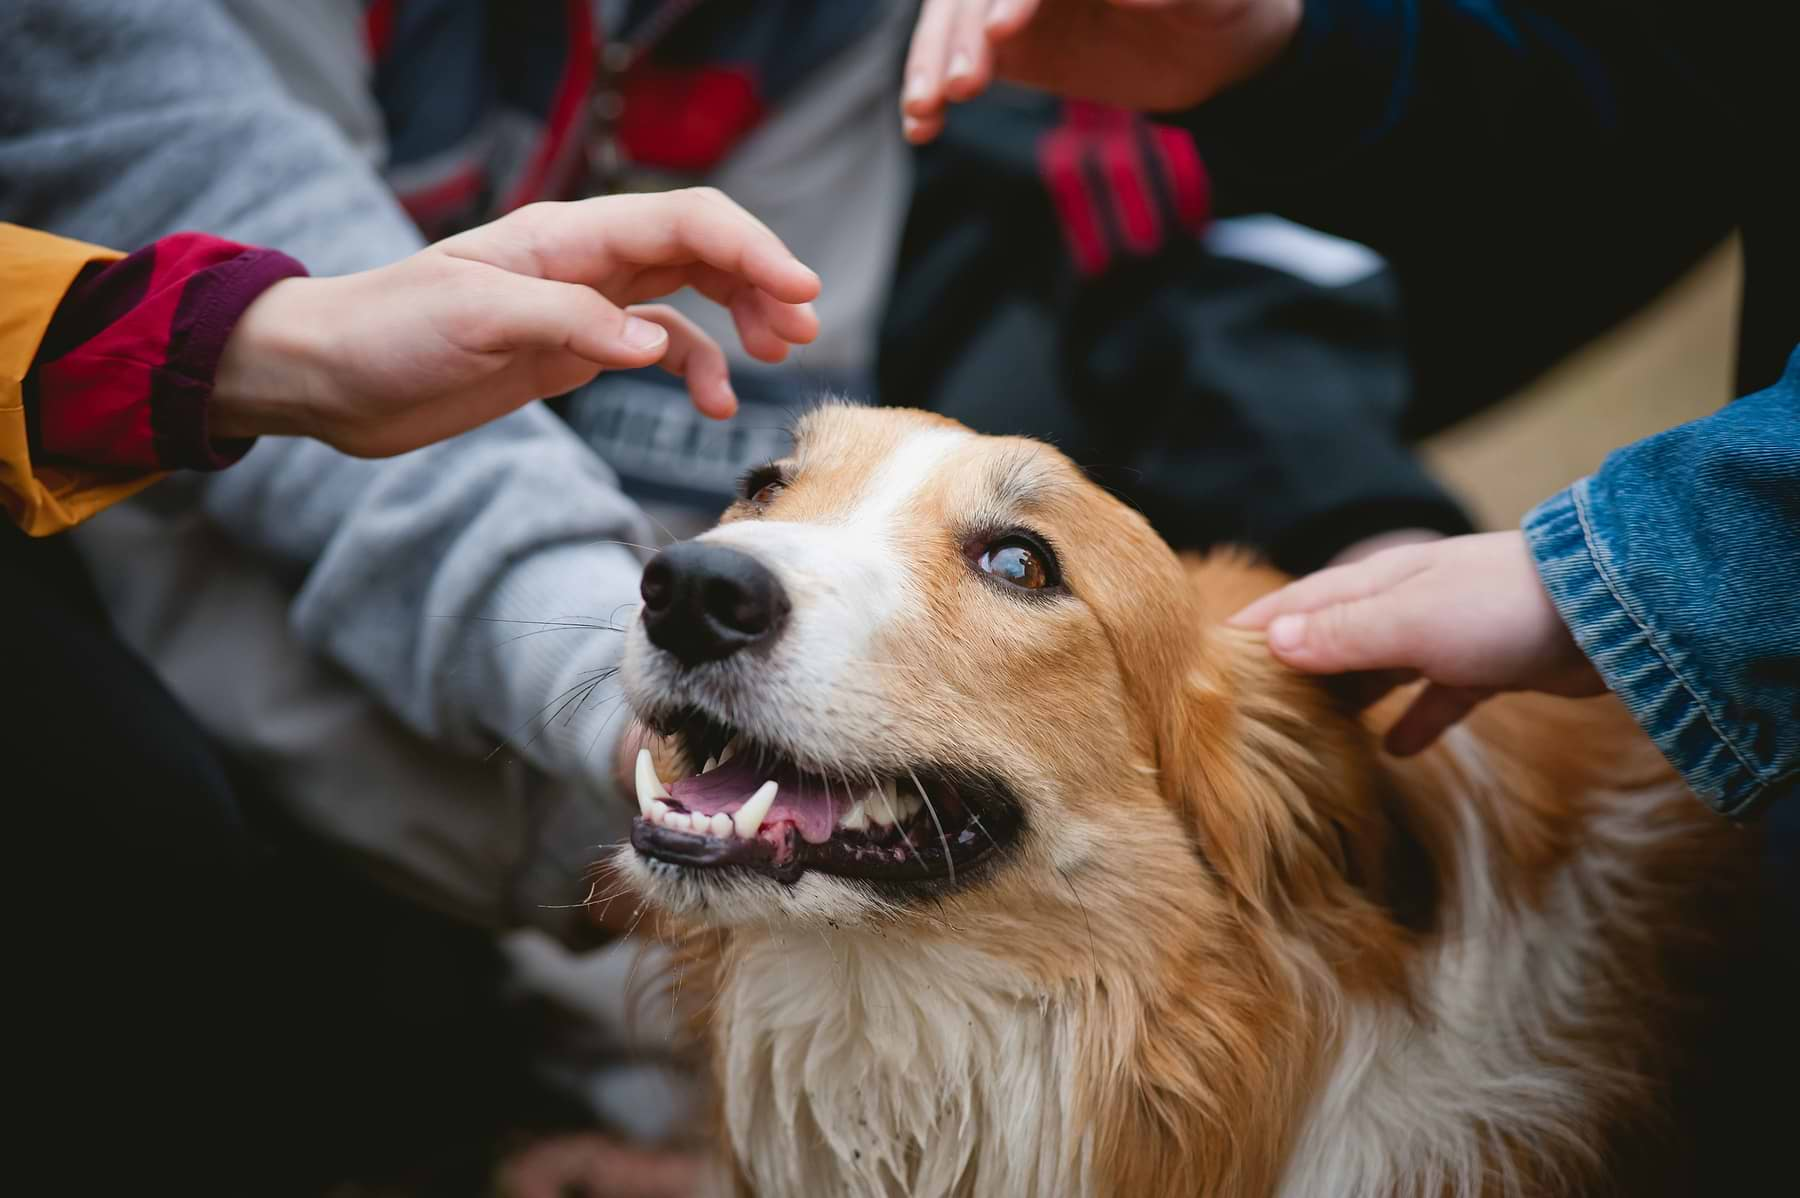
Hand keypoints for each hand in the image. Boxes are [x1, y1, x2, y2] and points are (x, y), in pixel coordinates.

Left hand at [211, 189, 821, 456]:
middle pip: (701, 250)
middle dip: (761, 281)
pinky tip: (715, 403)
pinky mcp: (574, 349)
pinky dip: (697, 368)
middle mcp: (586, 261)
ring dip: (741, 320)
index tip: (802, 290)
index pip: (683, 223)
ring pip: (690, 295)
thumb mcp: (473, 320)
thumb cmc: (385, 332)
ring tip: (780, 357)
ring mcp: (585, 305)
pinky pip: (660, 347)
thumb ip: (568, 324)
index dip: (751, 248)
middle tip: (805, 330)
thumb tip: (654, 344)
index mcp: (566, 236)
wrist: (329, 377)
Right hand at [902, 0, 1301, 143]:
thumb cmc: (1225, 4)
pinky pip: (956, 62)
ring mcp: (1013, 1)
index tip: (1003, 32)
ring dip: (932, 64)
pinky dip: (931, 92)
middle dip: (959, 33)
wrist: (1220, 49)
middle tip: (963, 85)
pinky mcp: (1006, 45)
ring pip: (953, 22)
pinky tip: (921, 126)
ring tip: (926, 110)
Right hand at [1230, 531, 1605, 754]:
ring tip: (1311, 730)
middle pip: (1334, 634)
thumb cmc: (1500, 607)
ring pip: (1381, 666)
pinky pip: (1437, 697)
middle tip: (1252, 707)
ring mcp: (1448, 633)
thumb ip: (1342, 634)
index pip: (1297, 604)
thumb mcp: (1409, 621)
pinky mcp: (1488, 665)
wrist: (1611, 611)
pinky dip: (1414, 720)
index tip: (1212, 655)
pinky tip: (1396, 751)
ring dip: (1348, 695)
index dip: (1255, 627)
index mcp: (1377, 583)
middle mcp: (1405, 603)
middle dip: (1295, 665)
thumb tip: (1272, 642)